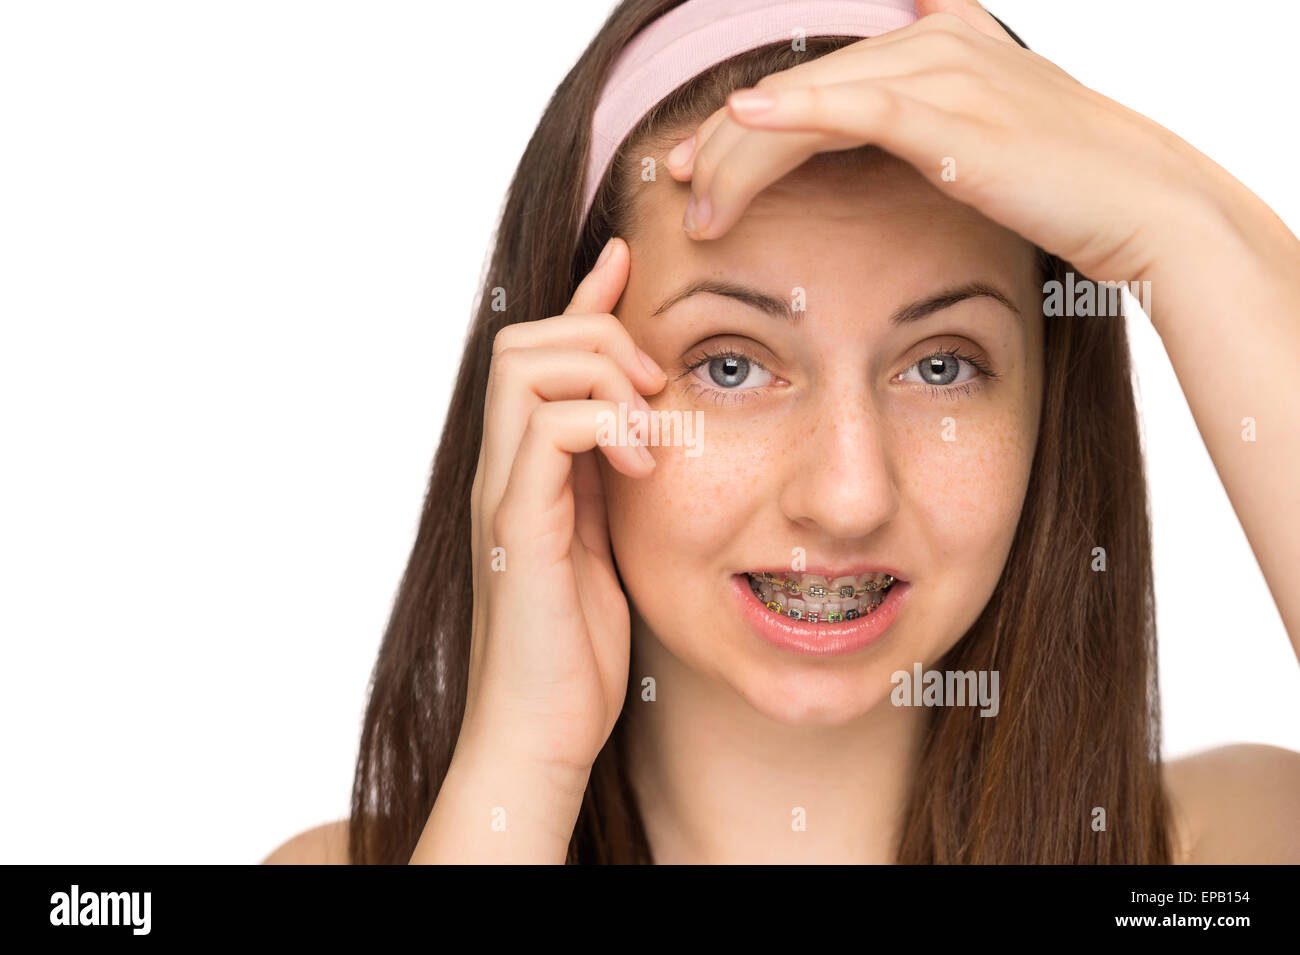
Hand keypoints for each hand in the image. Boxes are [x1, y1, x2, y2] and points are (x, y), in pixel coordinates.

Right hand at [459, 236, 665, 779]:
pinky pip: (549, 431)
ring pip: (526, 367)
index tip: (628, 259)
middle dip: (598, 336)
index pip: (541, 354)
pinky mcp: (518, 527)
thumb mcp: (608, 543)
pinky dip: (606, 426)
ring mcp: (503, 495)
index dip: (584, 298)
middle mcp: (503, 470)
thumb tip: (642, 426)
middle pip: (523, 339)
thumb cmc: (577, 650)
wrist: (541, 732)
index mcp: (527, 469)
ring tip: (651, 431)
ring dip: (602, 376)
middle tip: (655, 392)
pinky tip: (645, 467)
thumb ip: (611, 479)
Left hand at [666, 0, 1218, 283]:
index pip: (817, 82)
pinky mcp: (954, 112)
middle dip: (727, 140)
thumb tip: (912, 93)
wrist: (1145, 202)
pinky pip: (855, 108)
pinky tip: (744, 124)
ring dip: (744, 151)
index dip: (749, 124)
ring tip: (698, 200)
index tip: (696, 164)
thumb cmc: (1069, 184)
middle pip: (800, 88)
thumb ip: (943, 112)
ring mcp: (944, 71)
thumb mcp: (997, 134)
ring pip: (812, 100)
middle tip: (676, 183)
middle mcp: (934, 43)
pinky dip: (795, 115)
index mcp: (938, 44)